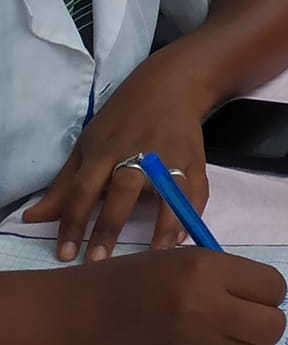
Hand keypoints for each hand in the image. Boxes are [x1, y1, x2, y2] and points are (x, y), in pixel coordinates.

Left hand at [24, 50, 210, 261]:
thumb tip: (33, 220)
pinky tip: (182, 238)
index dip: (72, 222)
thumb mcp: (88, 144)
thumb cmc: (122, 118)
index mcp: (105, 149)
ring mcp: (170, 155)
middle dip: (110, 225)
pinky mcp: (195, 158)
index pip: (83, 189)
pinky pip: (197, 189)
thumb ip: (63, 186)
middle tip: (100, 261)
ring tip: (155, 257)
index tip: (65, 255)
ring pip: (167, 190)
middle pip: (123, 189)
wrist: (171, 84)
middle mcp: (138, 152)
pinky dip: (192, 213)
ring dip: (163, 224)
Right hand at [66, 249, 287, 344]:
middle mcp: (205, 310)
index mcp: (206, 271)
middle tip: (247, 316)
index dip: (268, 291)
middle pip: (273, 327)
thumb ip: (226, 276)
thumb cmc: (132, 282)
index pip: (273, 287)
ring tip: (233, 337)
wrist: (80, 321)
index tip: (254, 292)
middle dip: (267, 322)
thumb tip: (266, 297)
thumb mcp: (183, 260)